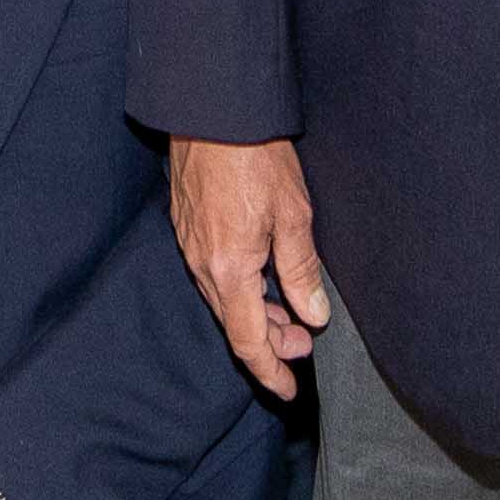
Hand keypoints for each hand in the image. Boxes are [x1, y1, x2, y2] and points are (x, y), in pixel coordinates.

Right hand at [169, 136, 330, 394]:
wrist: (210, 109)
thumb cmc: (254, 156)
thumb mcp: (294, 214)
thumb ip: (301, 270)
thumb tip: (312, 316)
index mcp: (229, 268)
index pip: (248, 340)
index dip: (269, 371)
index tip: (288, 390)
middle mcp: (202, 265)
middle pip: (233, 324)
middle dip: (269, 343)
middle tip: (304, 344)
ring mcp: (190, 246)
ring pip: (223, 300)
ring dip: (256, 315)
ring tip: (289, 313)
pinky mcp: (187, 227)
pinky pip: (213, 276)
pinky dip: (240, 290)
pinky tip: (262, 278)